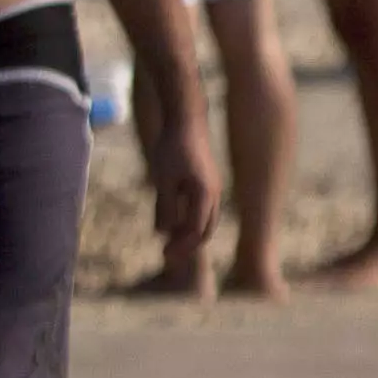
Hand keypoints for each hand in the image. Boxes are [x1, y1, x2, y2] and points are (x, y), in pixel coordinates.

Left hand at [138, 82, 218, 268]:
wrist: (186, 121)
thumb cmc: (173, 149)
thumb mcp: (163, 180)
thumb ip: (165, 208)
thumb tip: (163, 233)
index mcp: (205, 195)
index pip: (197, 231)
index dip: (181, 247)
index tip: (164, 256)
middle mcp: (213, 195)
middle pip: (205, 230)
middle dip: (188, 246)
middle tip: (167, 256)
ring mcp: (212, 188)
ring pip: (205, 220)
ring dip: (189, 234)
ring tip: (169, 243)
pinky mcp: (206, 182)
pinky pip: (201, 209)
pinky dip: (189, 220)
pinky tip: (172, 220)